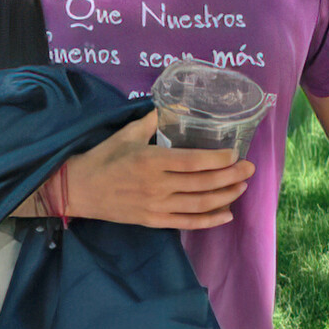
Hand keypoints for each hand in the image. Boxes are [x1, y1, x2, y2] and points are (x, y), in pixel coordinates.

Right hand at [60, 112, 253, 228]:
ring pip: (199, 204)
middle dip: (230, 176)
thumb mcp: (127, 133)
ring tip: (242, 186)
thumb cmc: (104, 157)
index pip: (192, 162)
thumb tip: (176, 105)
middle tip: (249, 168)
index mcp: (151, 161)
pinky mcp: (154, 221)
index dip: (217, 160)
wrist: (79, 190)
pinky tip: (227, 213)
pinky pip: (187, 223)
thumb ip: (153, 120)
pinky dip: (209, 220)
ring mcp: (156, 206)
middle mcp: (157, 185)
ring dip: (225, 196)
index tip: (235, 154)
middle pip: (202, 184)